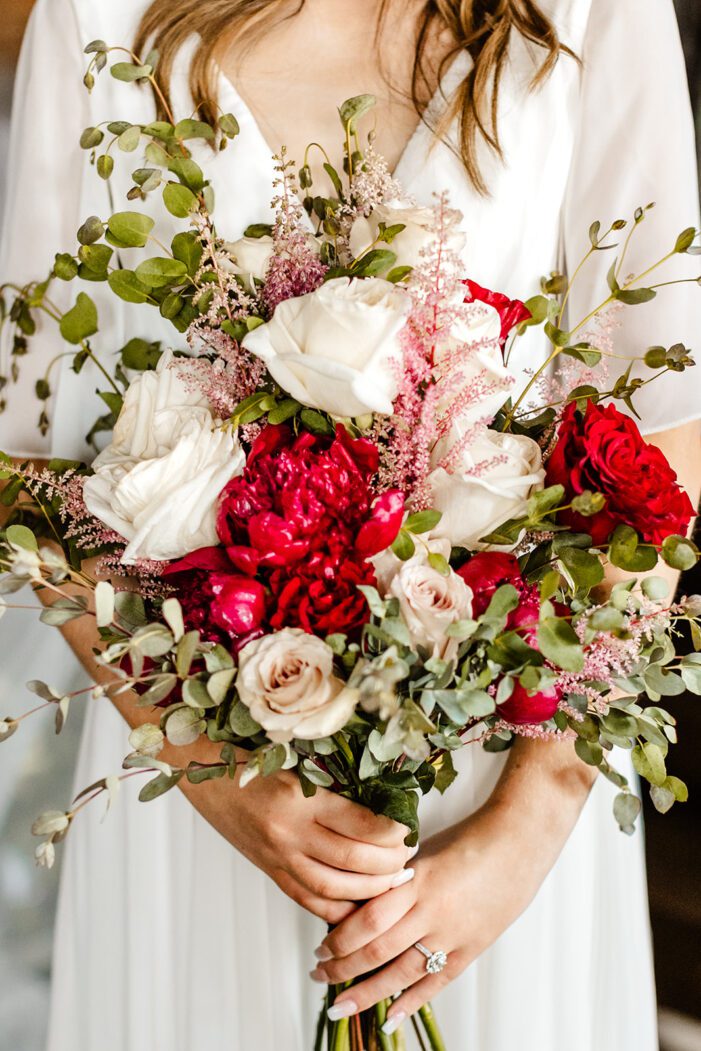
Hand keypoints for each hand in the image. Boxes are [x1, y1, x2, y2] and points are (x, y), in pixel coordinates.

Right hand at [41, 567, 415, 925]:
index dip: (391, 834)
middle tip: (408, 862)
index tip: (410, 830)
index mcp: (295, 796)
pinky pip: (304, 897)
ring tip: (390, 884)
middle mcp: (286, 832)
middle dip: (387, 868)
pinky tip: (354, 904)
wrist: (189, 761)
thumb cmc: (241, 744)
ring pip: (330, 889)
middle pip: (351, 863)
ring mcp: (274, 855)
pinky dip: (333, 907)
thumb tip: (376, 773)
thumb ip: (326, 766)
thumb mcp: (288, 748)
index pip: (359, 825)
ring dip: (366, 893)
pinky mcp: (265, 866)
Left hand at [312, 738, 596, 1029]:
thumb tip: (363, 899)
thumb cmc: (471, 838)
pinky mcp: (472, 948)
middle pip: (379, 950)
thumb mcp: (425, 851)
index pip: (369, 919)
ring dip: (368, 992)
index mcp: (418, 881)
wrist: (519, 842)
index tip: (321, 946)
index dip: (341, 938)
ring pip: (403, 973)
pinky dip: (412, 1001)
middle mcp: (433, 912)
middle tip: (319, 975)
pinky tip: (391, 1016)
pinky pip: (437, 981)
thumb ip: (397, 878)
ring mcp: (454, 934)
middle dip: (343, 968)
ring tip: (341, 1005)